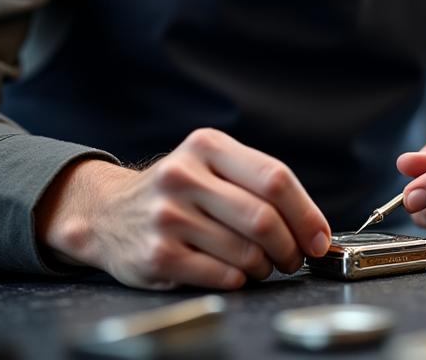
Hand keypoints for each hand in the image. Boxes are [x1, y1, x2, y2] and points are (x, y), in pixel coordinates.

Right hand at [36, 129, 330, 289]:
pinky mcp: (157, 255)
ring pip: (246, 252)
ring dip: (265, 266)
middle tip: (293, 258)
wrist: (106, 212)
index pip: (275, 179)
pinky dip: (240, 280)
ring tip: (262, 264)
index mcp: (207, 147)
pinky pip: (222, 276)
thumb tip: (312, 228)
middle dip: (290, 247)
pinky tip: (235, 273)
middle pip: (263, 218)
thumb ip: (257, 183)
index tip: (318, 238)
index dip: (306, 214)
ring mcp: (167, 217)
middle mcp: (183, 176)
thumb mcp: (210, 164)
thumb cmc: (177, 190)